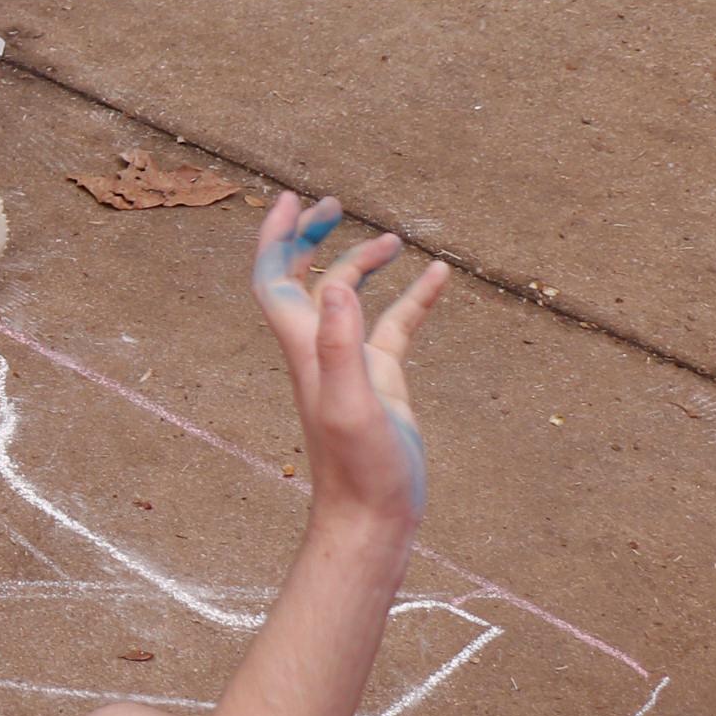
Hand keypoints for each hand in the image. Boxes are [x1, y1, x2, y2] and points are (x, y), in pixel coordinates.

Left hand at [250, 193, 451, 533]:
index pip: (275, 281)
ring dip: (363, 264)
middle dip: (311, 239)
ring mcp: (352, 364)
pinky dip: (415, 299)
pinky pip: (395, 327)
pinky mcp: (382, 381)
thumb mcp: (350, 405)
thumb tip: (336, 285)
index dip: (276, 239)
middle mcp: (319, 350)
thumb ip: (338, 347)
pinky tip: (440, 277)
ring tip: (394, 238)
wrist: (372, 516)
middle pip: (305, 281)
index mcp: (304, 348)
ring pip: (350, 299)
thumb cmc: (358, 471)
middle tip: (332, 202)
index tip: (291, 199)